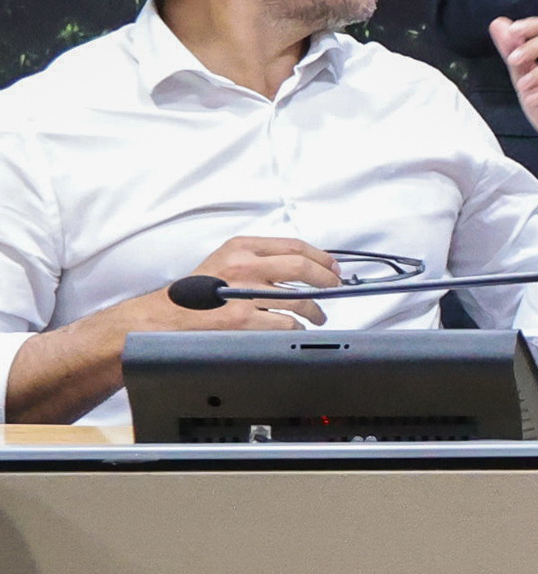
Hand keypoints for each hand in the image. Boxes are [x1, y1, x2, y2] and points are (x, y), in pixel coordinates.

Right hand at [160, 234, 345, 330]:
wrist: (166, 316)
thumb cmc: (198, 291)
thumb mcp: (226, 260)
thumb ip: (260, 258)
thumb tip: (305, 264)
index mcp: (241, 247)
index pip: (294, 246)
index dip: (321, 257)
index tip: (332, 267)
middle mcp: (243, 266)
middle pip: (302, 267)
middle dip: (326, 279)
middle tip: (334, 288)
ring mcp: (244, 294)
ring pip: (299, 299)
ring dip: (316, 310)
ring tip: (318, 315)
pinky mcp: (243, 320)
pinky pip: (286, 323)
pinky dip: (297, 327)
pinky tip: (295, 328)